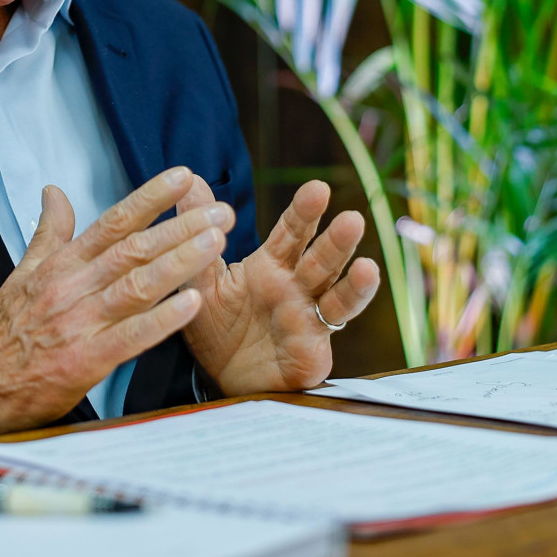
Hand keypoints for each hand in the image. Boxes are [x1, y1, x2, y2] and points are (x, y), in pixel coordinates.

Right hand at [0, 167, 235, 434]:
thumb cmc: (7, 329)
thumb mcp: (23, 271)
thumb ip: (49, 232)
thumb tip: (55, 191)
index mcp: (63, 264)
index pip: (113, 222)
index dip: (150, 198)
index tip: (183, 177)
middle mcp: (74, 287)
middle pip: (134, 249)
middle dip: (180, 227)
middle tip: (220, 211)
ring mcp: (80, 322)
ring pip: (136, 285)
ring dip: (179, 263)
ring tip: (214, 244)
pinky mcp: (86, 359)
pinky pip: (130, 336)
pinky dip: (162, 321)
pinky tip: (191, 305)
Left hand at [178, 179, 380, 395]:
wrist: (219, 377)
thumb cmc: (217, 326)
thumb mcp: (201, 279)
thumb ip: (198, 234)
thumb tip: (189, 178)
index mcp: (271, 266)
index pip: (292, 233)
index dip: (304, 213)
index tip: (317, 188)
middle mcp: (297, 286)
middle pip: (321, 258)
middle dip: (336, 240)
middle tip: (352, 218)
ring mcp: (309, 316)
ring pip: (336, 292)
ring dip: (353, 279)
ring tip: (367, 267)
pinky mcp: (313, 348)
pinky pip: (332, 329)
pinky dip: (347, 311)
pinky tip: (362, 292)